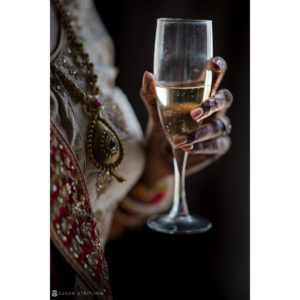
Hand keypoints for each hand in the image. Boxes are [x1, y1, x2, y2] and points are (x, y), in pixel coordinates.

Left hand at [139, 56, 232, 181]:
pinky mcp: (218, 145)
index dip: (218, 69)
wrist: (158, 157)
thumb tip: (148, 75)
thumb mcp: (155, 112)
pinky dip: (201, 146)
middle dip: (213, 104)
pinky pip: (216, 144)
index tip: (215, 63)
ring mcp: (218, 126)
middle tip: (194, 114)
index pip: (214, 77)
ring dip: (199, 133)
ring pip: (219, 125)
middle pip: (225, 99)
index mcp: (201, 94)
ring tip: (179, 140)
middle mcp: (213, 108)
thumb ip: (151, 95)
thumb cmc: (161, 129)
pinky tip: (187, 148)